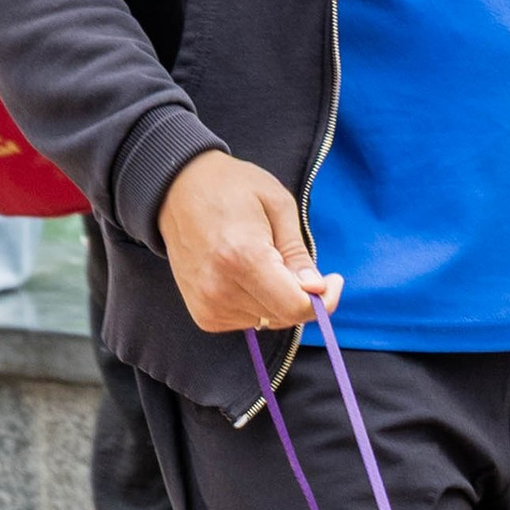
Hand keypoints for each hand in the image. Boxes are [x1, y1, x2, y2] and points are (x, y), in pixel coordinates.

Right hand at [158, 147, 342, 333]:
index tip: (332, 280)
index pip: (295, 307)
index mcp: (243, 257)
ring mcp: (208, 304)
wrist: (178, 189)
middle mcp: (221, 288)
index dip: (324, 300)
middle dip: (301, 295)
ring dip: (277, 299)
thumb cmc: (231, 188)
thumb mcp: (278, 205)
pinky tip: (247, 275)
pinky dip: (258, 304)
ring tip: (263, 261)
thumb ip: (298, 254)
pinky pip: (248, 321)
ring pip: (268, 321)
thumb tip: (317, 291)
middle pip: (284, 316)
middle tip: (294, 261)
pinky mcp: (203, 314)